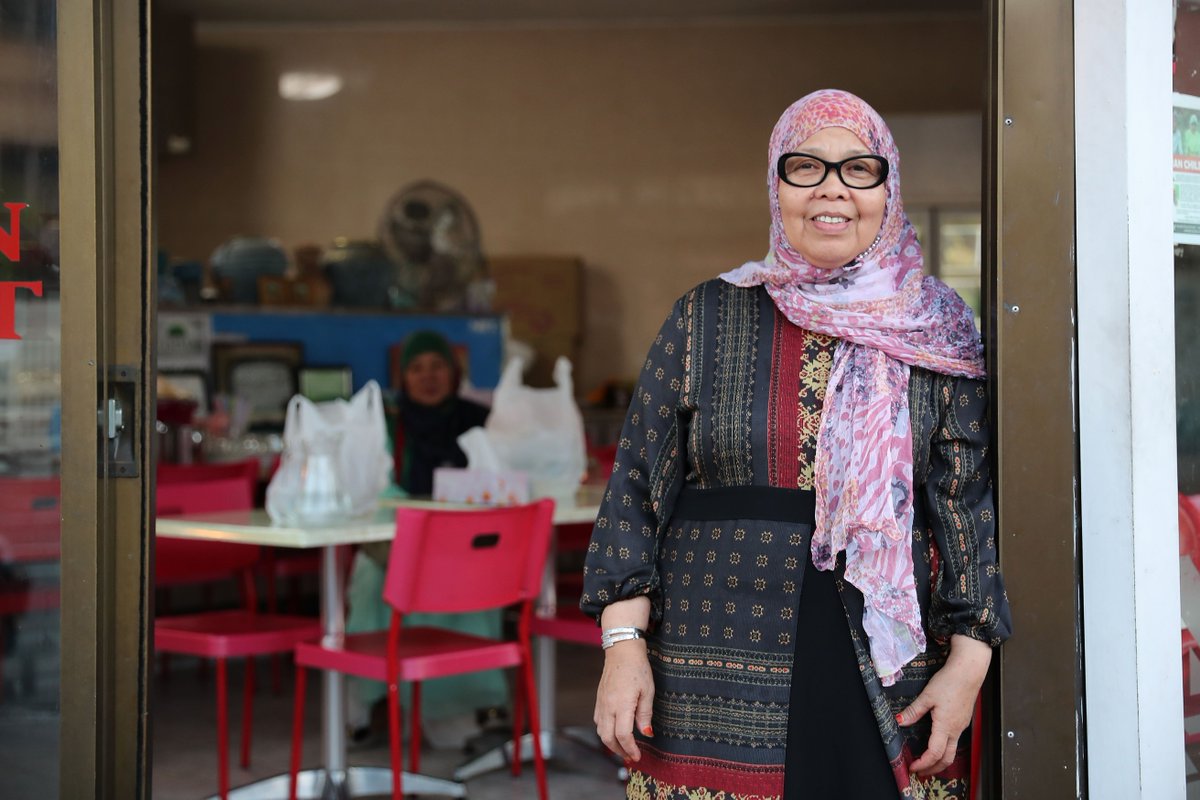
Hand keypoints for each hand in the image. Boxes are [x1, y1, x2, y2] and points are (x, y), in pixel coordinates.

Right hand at [594, 638, 654, 761]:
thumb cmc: (638, 668)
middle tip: (630, 757)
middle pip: (608, 738)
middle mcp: (608, 706)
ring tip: (623, 748)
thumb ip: (645, 714)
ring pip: (601, 731)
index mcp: (622, 704)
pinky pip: (598, 721)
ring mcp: (601, 703)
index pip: (623, 735)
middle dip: (619, 751)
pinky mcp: (599, 699)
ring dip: (611, 743)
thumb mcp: (648, 691)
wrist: (621, 651)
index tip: (637, 757)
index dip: (630, 749)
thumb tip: (646, 733)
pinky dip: (605, 731)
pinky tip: (614, 732)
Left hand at [896, 635, 991, 777]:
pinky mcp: (963, 721)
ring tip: (928, 763)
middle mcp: (956, 730)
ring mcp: (961, 726)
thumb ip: (913, 711)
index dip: (923, 763)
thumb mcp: (927, 696)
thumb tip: (900, 722)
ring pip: (953, 751)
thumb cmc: (950, 681)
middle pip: (947, 759)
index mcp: (945, 726)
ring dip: (940, 761)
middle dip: (933, 769)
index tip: (913, 766)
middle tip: (920, 772)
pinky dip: (946, 749)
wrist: (969, 671)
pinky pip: (955, 741)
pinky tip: (938, 745)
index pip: (934, 753)